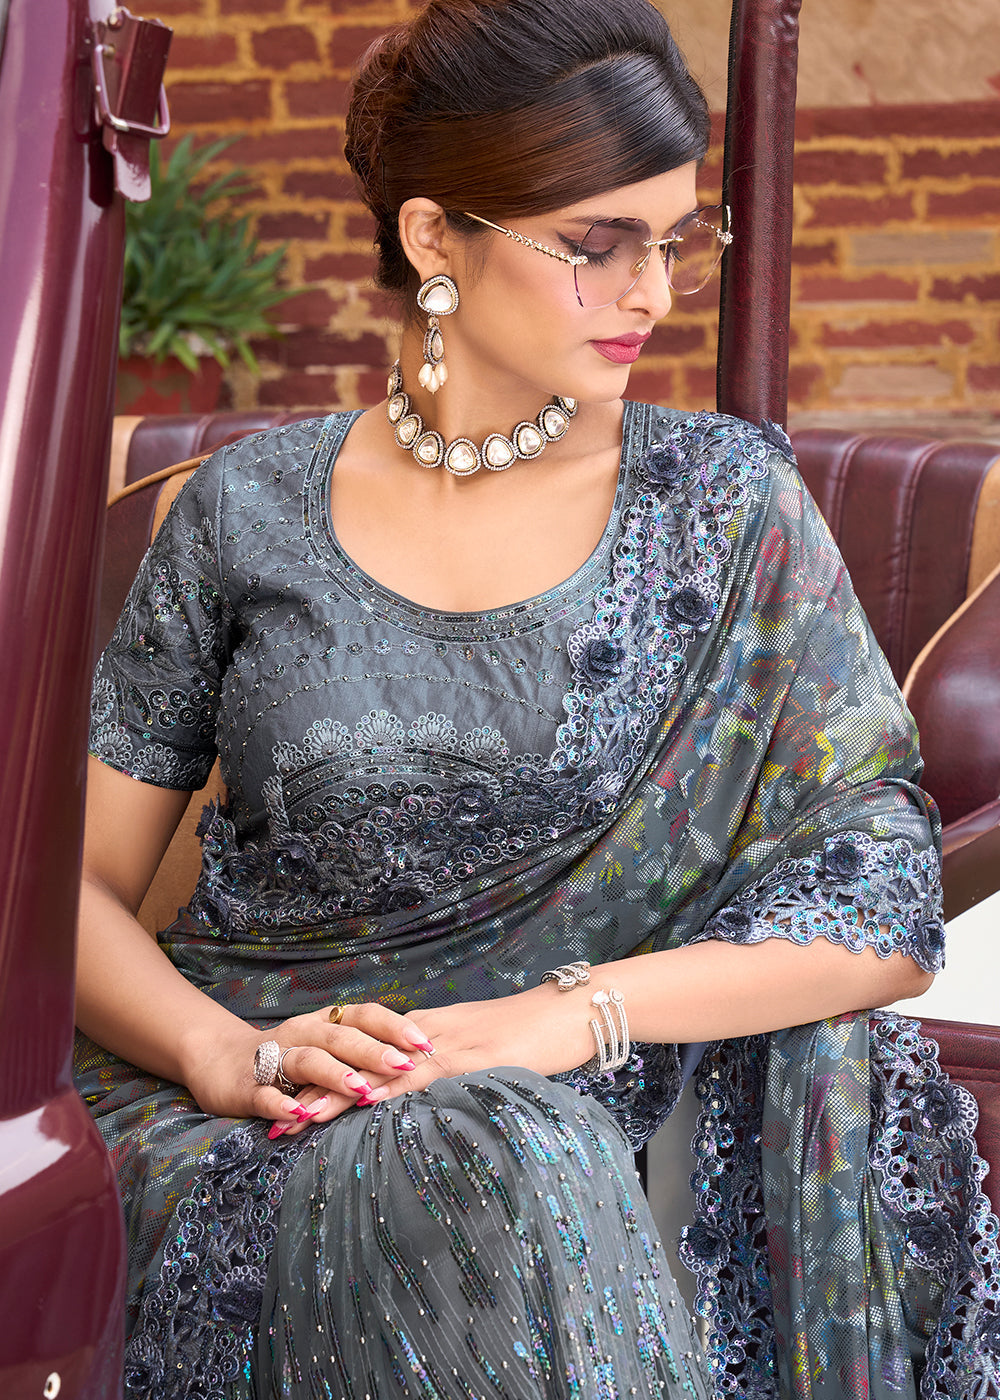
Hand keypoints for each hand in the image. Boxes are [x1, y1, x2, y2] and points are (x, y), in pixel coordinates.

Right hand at [182, 1002, 436, 1132]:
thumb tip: (417, 1060)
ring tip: (360, 1088)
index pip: (362, 1015)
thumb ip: (362, 1051)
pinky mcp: (247, 1087)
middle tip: (404, 1065)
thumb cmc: (287, 1056)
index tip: (425, 1042)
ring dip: (334, 1074)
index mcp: (323, 1023)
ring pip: (306, 1061)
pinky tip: (299, 1114)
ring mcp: (273, 1059)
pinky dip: (281, 1103)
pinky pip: (265, 1094)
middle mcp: (301, 1034)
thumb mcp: (325, 1048)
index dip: (392, 1026)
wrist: (218, 1061)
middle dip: (373, 1051)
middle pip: (340, 1037)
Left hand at [278, 983, 595, 1134]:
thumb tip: (420, 1097)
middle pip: (358, 1063)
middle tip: (274, 1121)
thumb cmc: (530, 1035)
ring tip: (298, 1119)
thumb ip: (447, 1070)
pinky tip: (368, 1102)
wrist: (568, 1012)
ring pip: (380, 1072)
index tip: (288, 1104)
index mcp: (425, 1031)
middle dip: (315, 1092)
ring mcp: (447, 1045)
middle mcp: (426, 1034)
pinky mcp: (471, 1058)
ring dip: (339, 1097)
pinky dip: (394, 1090)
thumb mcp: (478, 1054)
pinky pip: (424, 1075)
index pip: (363, 1057)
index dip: (325, 1080)